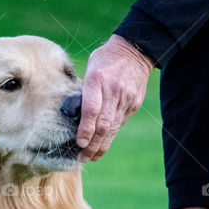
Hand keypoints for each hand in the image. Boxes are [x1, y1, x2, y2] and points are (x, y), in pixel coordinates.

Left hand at [77, 34, 152, 161]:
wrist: (135, 51)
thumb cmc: (105, 60)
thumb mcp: (89, 69)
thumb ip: (83, 92)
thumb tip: (73, 116)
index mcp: (98, 79)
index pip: (92, 110)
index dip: (86, 129)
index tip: (79, 143)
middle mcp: (113, 91)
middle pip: (103, 124)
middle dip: (92, 144)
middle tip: (82, 157)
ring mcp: (126, 99)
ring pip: (113, 128)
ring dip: (101, 145)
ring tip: (91, 156)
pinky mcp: (134, 104)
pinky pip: (119, 123)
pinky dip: (110, 136)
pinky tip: (102, 144)